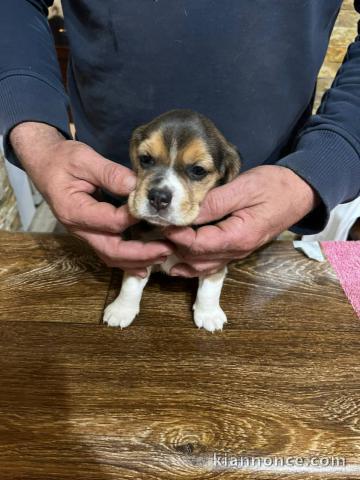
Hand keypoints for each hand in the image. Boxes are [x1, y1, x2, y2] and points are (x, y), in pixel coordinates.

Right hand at [11, 122, 172, 276]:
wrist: (45, 164)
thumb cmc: (62, 159)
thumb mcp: (84, 159)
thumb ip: (109, 173)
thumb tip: (136, 185)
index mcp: (74, 210)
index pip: (110, 221)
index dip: (133, 218)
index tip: (153, 211)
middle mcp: (78, 228)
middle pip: (111, 251)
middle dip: (141, 254)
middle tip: (166, 248)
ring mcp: (84, 233)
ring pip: (111, 256)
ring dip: (138, 260)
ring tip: (162, 256)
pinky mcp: (92, 232)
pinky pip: (110, 251)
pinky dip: (129, 259)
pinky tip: (147, 260)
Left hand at [164, 165, 317, 276]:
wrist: (299, 192)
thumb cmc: (273, 186)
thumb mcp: (243, 189)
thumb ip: (215, 203)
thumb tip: (187, 212)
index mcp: (238, 236)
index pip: (199, 244)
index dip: (177, 236)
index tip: (161, 223)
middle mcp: (237, 250)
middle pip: (198, 259)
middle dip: (175, 248)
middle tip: (154, 236)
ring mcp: (238, 252)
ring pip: (204, 266)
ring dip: (182, 261)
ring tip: (160, 253)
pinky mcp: (238, 248)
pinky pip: (213, 262)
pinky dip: (194, 263)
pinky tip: (180, 261)